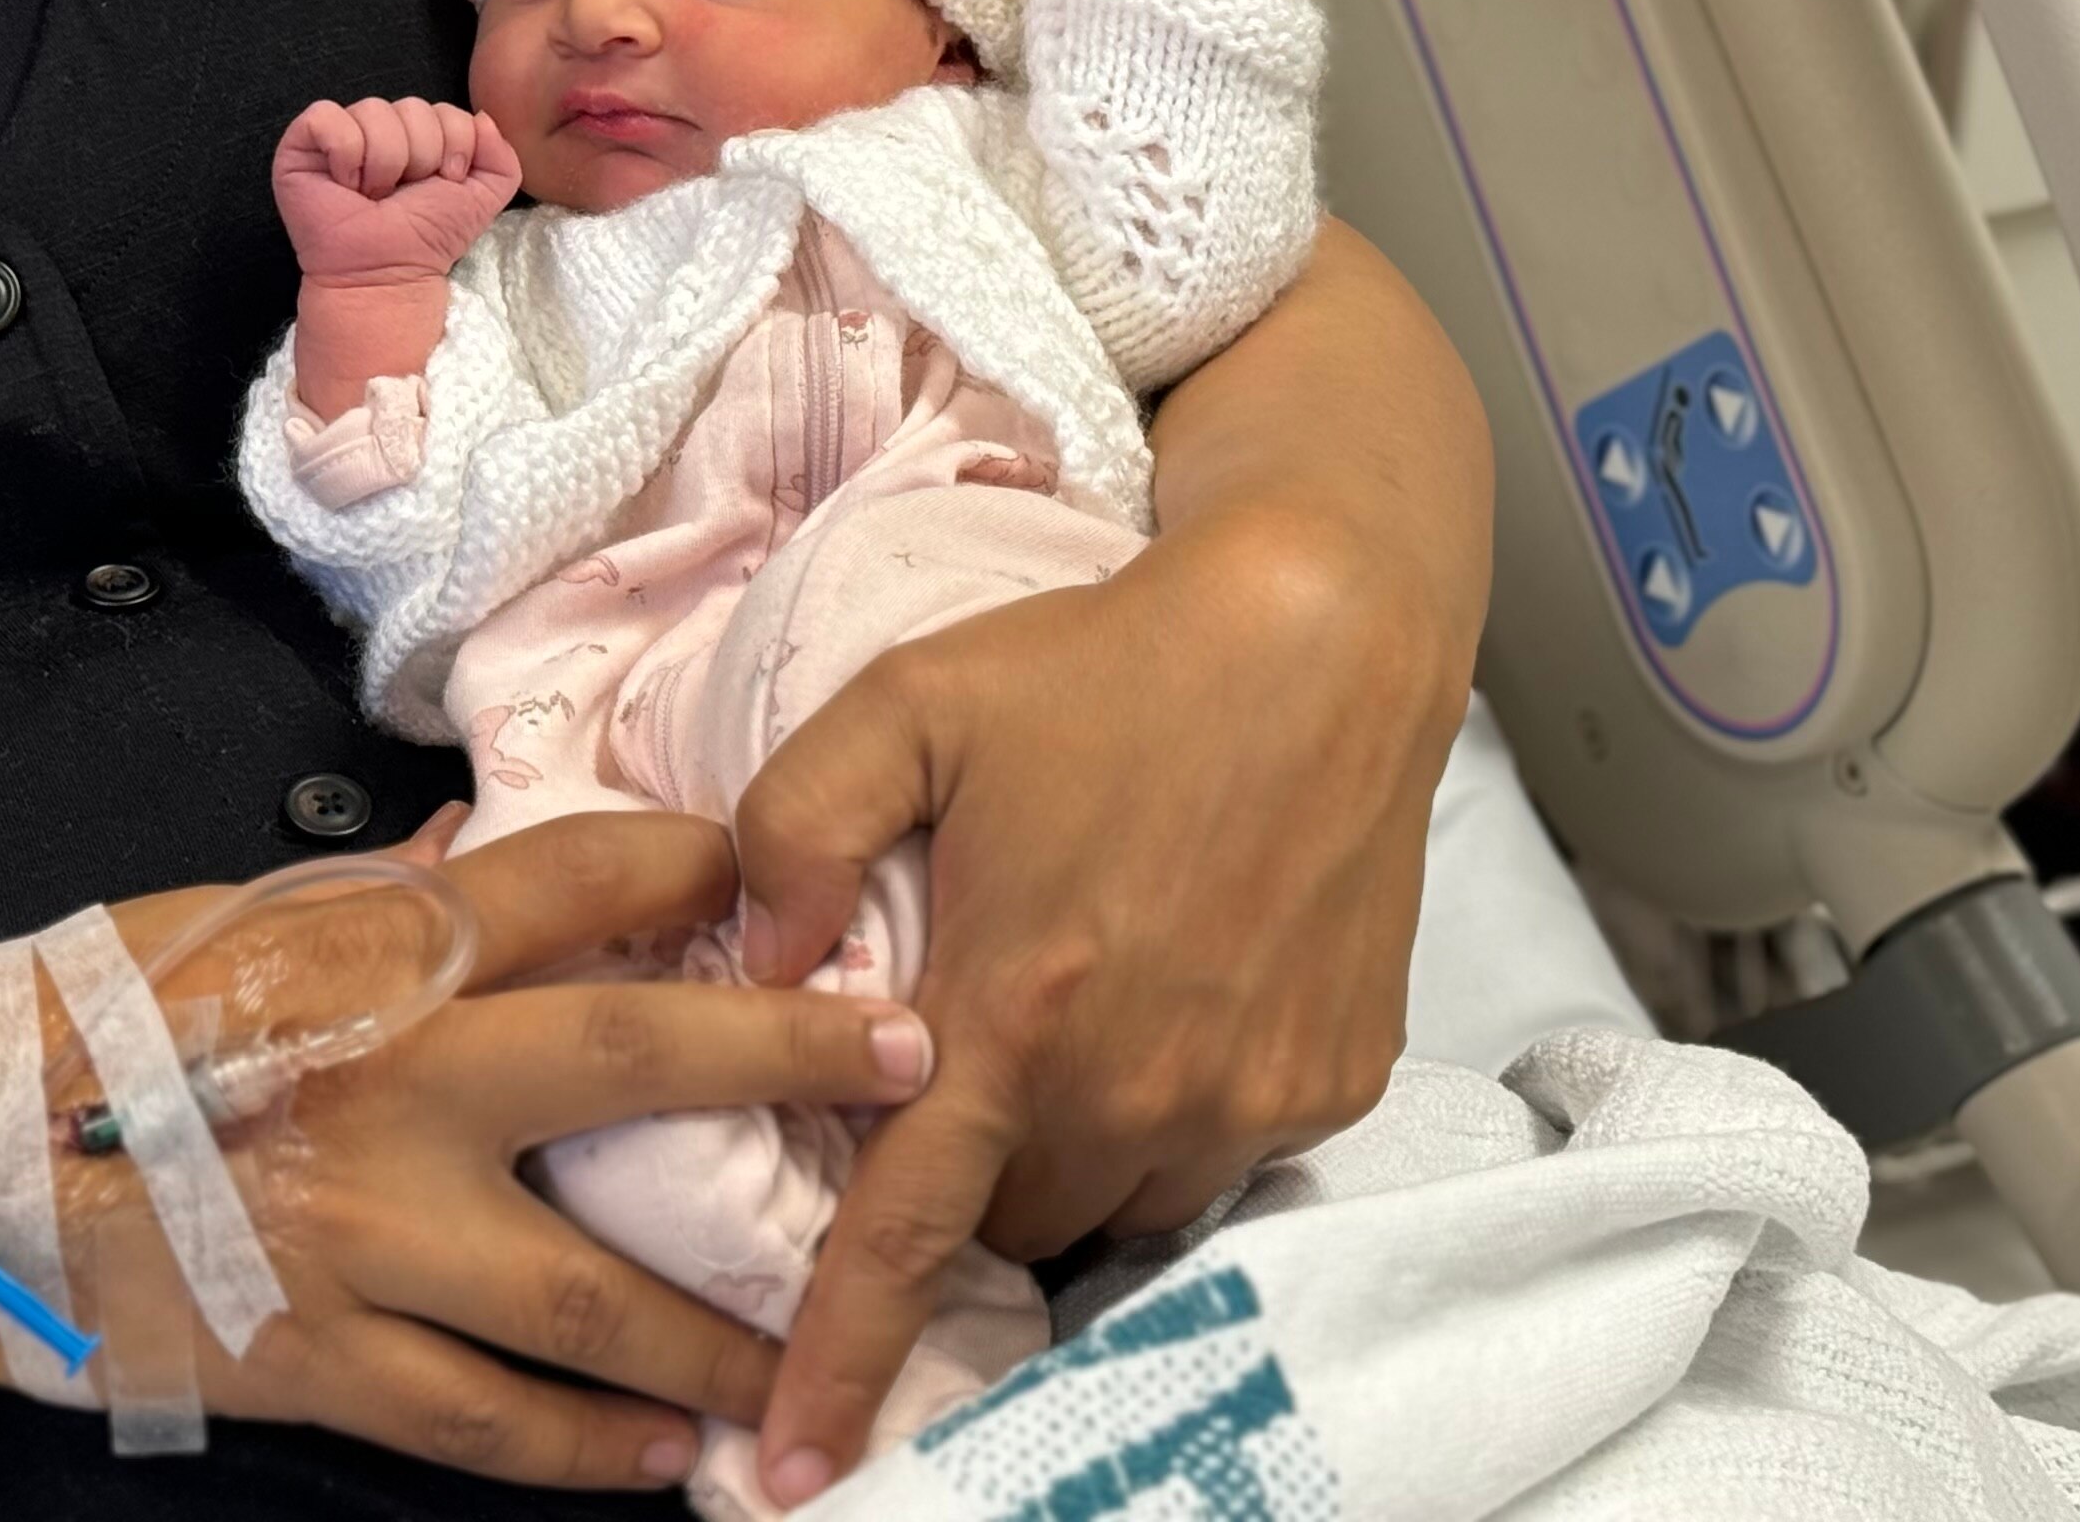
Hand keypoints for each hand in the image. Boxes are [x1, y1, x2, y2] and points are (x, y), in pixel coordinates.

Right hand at [67, 815, 945, 1486]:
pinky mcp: (324, 1364)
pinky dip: (594, 1450)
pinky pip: (492, 1426)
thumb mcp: (222, 917)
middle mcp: (390, 1084)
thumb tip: (482, 843)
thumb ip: (371, 898)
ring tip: (831, 1345)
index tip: (782, 864)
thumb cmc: (83, 1012)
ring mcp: (365, 1238)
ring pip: (593, 1296)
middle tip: (921, 1063)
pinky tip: (676, 1459)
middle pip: (630, 1059)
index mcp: (364, 953)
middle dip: (787, 1058)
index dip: (693, 861)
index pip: (567, 880)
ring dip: (729, 1324)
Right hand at [272, 98, 520, 285]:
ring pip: (373, 110)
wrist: (387, 274)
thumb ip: (501, 157)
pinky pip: (327, 117)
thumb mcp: (483, 197)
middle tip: (401, 196)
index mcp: (417, 134)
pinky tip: (346, 184)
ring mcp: (337, 135)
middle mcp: (378, 128)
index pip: (444, 108)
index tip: (442, 184)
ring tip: (373, 195)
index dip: (453, 147)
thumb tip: (482, 117)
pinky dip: (345, 152)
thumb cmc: (426, 237)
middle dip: (419, 158)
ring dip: (385, 163)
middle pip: (412, 106)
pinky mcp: (300, 145)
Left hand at [725, 526, 1456, 1503]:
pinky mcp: (1327, 1085)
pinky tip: (1159, 1000)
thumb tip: (752, 952)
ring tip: (1059, 1027)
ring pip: (1113, 1207)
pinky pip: (1214, 1158)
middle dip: (957, 1181)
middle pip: (1007, 1224)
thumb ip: (794, 827)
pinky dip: (1167, 1114)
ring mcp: (1247, 1098)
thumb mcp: (906, 703)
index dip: (840, 1360)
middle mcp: (1141, 1088)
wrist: (1321, 641)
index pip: (908, 1237)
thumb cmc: (1104, 667)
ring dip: (1065, 1156)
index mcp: (1019, 1012)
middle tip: (947, 1069)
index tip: (793, 1471)